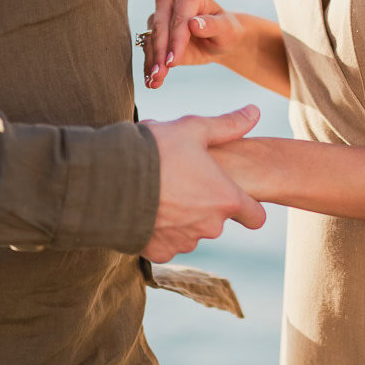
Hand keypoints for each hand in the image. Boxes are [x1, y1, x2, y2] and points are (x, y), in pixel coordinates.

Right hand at [139, 0, 246, 90]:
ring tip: (154, 81)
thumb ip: (212, 25)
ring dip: (151, 61)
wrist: (220, 41)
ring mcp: (160, 16)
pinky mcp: (154, 33)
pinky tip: (151, 81)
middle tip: (159, 74)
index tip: (172, 62)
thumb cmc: (226, 31)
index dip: (176, 41)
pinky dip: (149, 66)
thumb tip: (193, 23)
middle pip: (160, 26)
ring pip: (150, 39)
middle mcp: (171, 2)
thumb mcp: (226, 30)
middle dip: (159, 52)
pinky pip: (148, 49)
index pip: (179, 18)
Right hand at [142, 104, 266, 261]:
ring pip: (191, 231)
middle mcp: (210, 227)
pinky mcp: (159, 252)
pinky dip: (159, 229)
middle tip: (181, 179)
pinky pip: (166, 242)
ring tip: (160, 191)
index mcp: (225, 199)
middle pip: (217, 220)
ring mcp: (184, 242)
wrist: (108, 180)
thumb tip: (254, 111)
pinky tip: (146, 208)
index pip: (255, 217)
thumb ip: (227, 125)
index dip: (248, 205)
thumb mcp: (193, 129)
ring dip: (182, 217)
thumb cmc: (157, 151)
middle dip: (204, 204)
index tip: (232, 193)